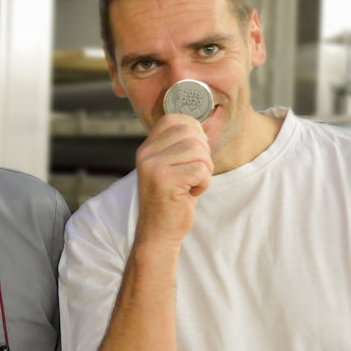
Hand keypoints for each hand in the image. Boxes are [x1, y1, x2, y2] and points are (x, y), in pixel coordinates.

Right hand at [135, 114, 213, 242]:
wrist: (158, 231)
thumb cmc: (171, 199)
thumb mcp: (168, 167)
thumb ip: (177, 146)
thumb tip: (200, 125)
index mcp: (146, 148)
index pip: (174, 119)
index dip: (193, 131)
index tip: (193, 154)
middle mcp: (146, 154)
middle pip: (190, 132)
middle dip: (203, 152)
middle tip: (194, 172)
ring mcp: (153, 167)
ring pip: (198, 151)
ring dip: (205, 169)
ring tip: (191, 183)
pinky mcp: (165, 181)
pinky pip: (201, 170)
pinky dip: (204, 183)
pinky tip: (191, 193)